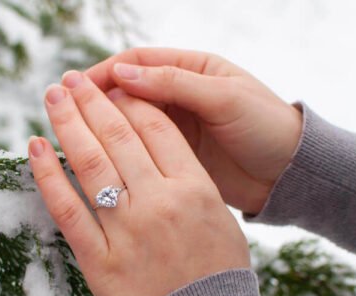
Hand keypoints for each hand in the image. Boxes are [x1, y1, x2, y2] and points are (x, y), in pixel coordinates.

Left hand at [28, 70, 249, 295]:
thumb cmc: (218, 276)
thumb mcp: (220, 219)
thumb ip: (191, 181)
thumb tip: (157, 150)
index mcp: (194, 188)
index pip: (156, 128)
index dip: (129, 101)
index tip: (112, 88)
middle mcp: (159, 202)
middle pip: (118, 136)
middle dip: (92, 101)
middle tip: (73, 80)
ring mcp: (127, 229)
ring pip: (90, 163)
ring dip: (67, 122)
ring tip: (53, 94)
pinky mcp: (99, 259)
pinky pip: (67, 209)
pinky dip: (48, 175)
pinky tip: (36, 147)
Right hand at [86, 48, 303, 214]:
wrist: (290, 173)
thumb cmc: (266, 127)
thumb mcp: (224, 99)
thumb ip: (176, 84)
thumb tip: (123, 75)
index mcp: (193, 69)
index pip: (139, 62)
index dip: (106, 71)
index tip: (77, 87)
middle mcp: (180, 93)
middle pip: (129, 89)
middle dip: (97, 97)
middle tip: (65, 109)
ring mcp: (177, 125)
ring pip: (130, 119)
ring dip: (104, 125)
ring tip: (74, 134)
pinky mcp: (175, 154)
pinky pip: (141, 146)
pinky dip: (120, 148)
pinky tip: (100, 157)